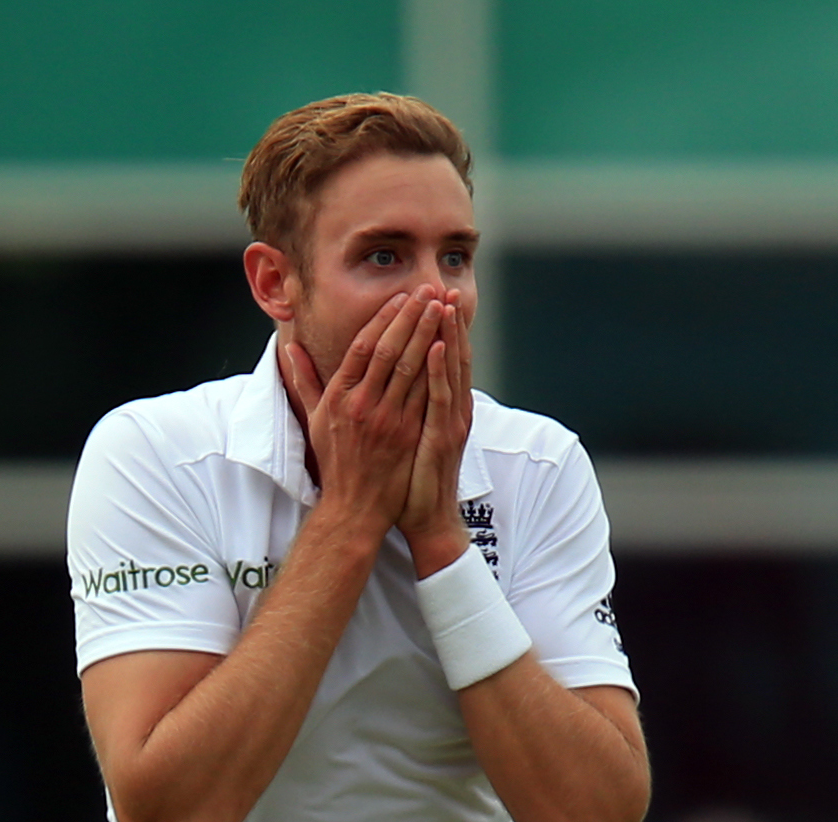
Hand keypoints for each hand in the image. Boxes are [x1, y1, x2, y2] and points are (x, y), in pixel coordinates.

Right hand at [280, 290, 445, 539]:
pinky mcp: (407, 436)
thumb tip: (291, 348)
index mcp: (340, 398)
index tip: (401, 298)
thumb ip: (305, 381)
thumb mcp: (316, 420)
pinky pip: (424, 395)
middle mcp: (362, 406)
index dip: (383, 319)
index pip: (363, 348)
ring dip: (428, 334)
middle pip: (389, 351)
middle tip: (428, 289)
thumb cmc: (336, 464)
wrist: (354, 509)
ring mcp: (387, 421)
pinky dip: (436, 368)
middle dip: (411, 317)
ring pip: (410, 368)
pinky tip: (447, 346)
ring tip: (443, 307)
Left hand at [400, 298, 474, 576]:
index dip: (436, 328)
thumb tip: (387, 386)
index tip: (429, 297)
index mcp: (439, 407)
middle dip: (447, 321)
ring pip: (449, 370)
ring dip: (447, 336)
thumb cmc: (410, 482)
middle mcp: (450, 409)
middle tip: (444, 286)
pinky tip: (435, 347)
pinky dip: (439, 371)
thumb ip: (399, 407)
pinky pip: (440, 399)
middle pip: (450, 356)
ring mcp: (448, 423)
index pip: (440, 358)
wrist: (426, 520)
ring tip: (444, 303)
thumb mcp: (405, 437)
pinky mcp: (441, 438)